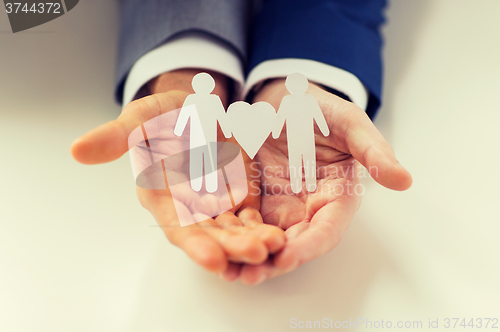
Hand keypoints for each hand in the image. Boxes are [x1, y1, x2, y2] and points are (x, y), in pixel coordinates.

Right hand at [71, 70, 284, 280]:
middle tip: (255, 255)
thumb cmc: (161, 115)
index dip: (193, 243)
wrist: (192, 109)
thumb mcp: (139, 118)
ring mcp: (215, 204)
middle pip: (210, 235)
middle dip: (231, 247)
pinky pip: (251, 217)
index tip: (213, 259)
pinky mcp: (236, 195)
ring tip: (274, 247)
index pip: (176, 225)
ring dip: (252, 241)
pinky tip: (280, 235)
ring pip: (233, 230)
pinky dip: (262, 227)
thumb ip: (117, 136)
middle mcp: (188, 207)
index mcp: (161, 196)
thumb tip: (77, 150)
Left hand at [238, 79, 411, 283]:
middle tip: (249, 274)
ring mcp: (279, 206)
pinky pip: (242, 223)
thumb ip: (372, 150)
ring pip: (265, 239)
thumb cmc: (319, 108)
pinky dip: (230, 236)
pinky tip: (213, 246)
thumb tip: (404, 180)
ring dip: (248, 257)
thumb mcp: (348, 122)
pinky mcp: (253, 200)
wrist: (281, 98)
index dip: (309, 245)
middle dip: (273, 262)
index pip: (327, 229)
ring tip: (227, 271)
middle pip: (293, 243)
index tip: (288, 256)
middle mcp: (308, 208)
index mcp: (336, 195)